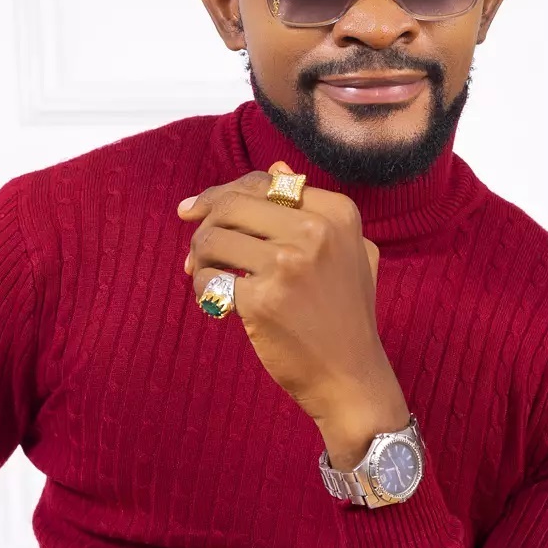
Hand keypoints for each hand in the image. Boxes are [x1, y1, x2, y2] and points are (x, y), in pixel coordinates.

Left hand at [177, 166, 393, 426]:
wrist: (351, 377)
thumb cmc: (347, 317)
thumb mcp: (352, 253)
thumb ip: (317, 212)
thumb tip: (278, 170)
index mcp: (337, 213)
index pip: (264, 183)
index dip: (223, 193)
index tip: (196, 209)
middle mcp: (314, 231)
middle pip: (232, 205)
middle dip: (203, 223)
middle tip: (195, 249)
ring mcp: (287, 264)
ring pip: (213, 238)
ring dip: (199, 257)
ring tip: (205, 275)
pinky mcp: (262, 300)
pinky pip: (210, 279)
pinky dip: (203, 288)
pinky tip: (216, 303)